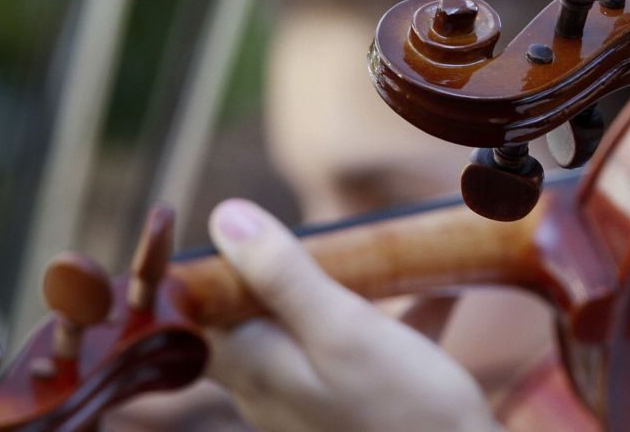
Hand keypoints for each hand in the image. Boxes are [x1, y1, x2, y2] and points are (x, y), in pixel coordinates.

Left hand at [204, 199, 501, 431]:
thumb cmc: (407, 414)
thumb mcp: (345, 331)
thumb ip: (283, 277)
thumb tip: (226, 217)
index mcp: (255, 369)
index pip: (190, 316)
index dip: (193, 272)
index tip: (221, 227)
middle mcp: (270, 390)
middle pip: (246, 315)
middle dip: (272, 269)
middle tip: (308, 234)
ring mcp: (311, 401)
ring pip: (303, 328)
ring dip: (335, 289)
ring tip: (376, 259)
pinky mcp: (353, 408)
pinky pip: (357, 351)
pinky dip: (389, 319)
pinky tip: (439, 297)